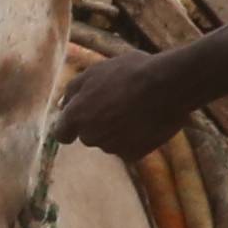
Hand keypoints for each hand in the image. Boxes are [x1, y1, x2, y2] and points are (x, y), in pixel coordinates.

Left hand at [51, 45, 188, 160]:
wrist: (166, 86)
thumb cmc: (130, 73)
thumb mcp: (95, 72)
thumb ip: (73, 90)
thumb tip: (62, 105)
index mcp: (76, 115)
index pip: (61, 133)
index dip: (69, 127)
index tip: (78, 121)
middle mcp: (90, 135)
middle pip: (88, 135)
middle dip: (97, 124)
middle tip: (117, 104)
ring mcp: (111, 147)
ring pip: (109, 141)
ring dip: (117, 131)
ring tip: (136, 109)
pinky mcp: (132, 155)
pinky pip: (128, 148)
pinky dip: (134, 139)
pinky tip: (146, 123)